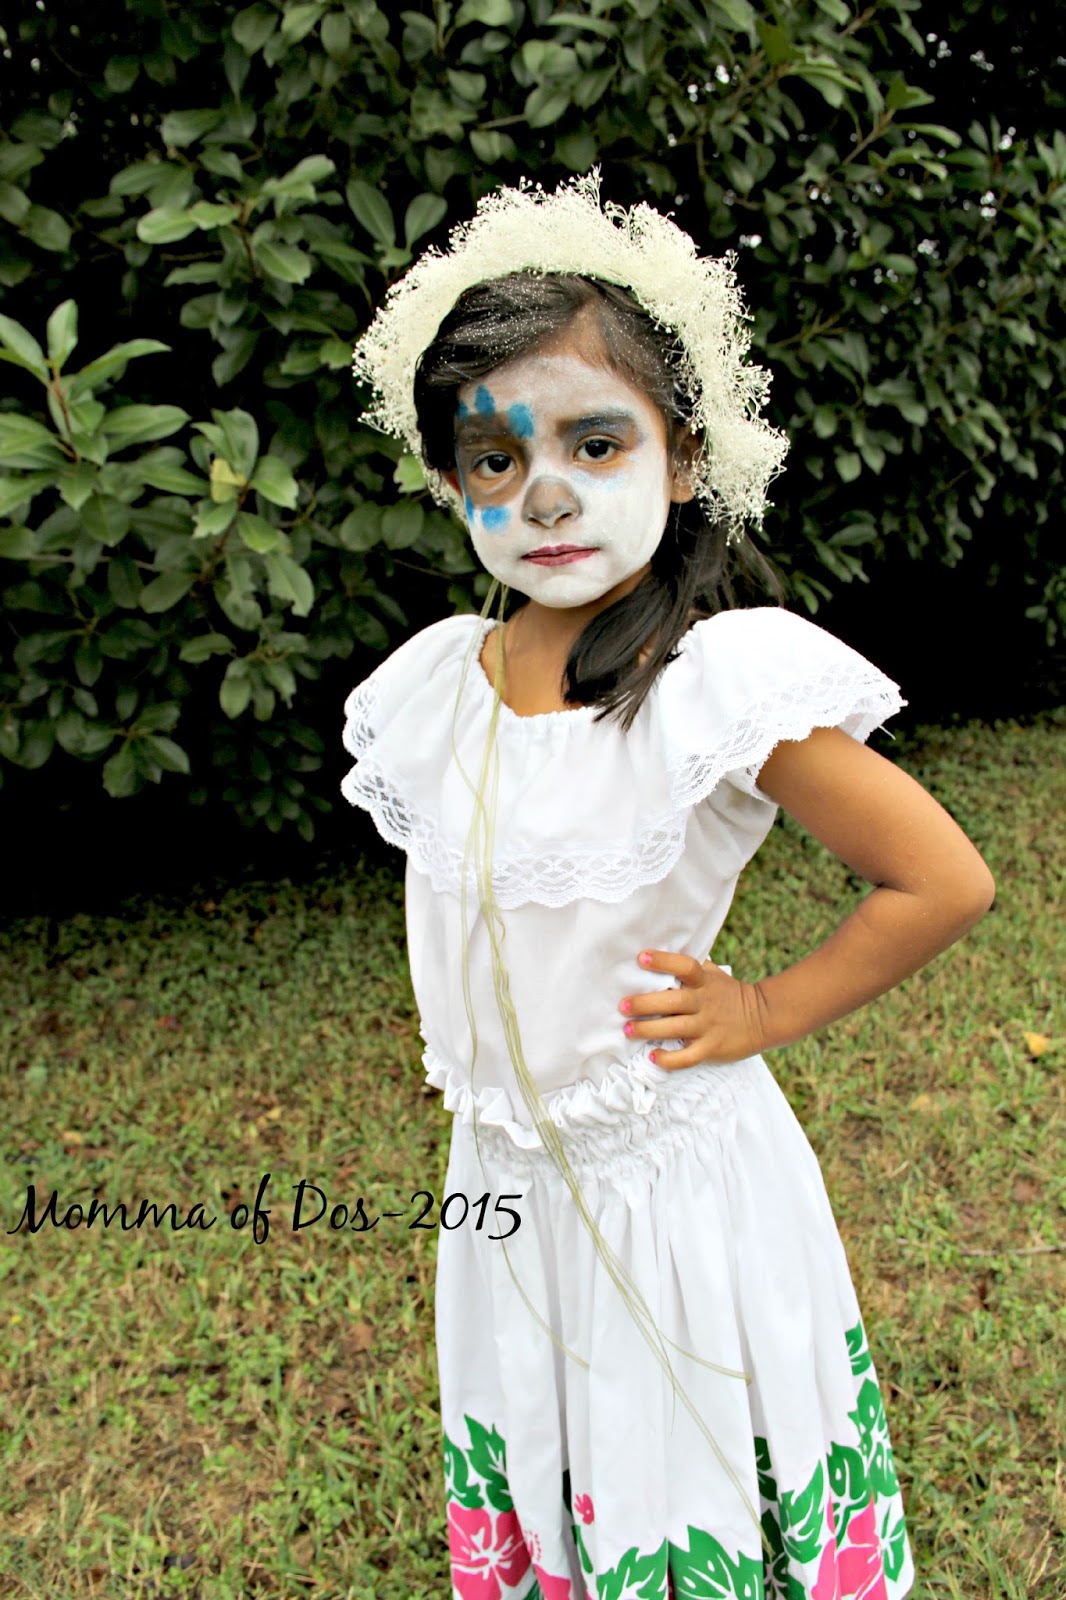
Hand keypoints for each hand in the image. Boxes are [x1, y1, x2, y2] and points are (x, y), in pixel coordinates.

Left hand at [619, 950, 768, 1069]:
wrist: (763, 1018)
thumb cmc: (728, 993)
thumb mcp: (713, 974)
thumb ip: (691, 966)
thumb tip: (661, 951)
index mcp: (704, 981)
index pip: (685, 966)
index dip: (663, 961)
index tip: (641, 958)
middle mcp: (705, 1002)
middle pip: (673, 1001)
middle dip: (645, 1003)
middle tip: (622, 1006)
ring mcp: (708, 1026)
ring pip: (675, 1029)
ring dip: (648, 1030)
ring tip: (628, 1030)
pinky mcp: (712, 1048)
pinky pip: (688, 1057)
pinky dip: (669, 1059)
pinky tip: (652, 1056)